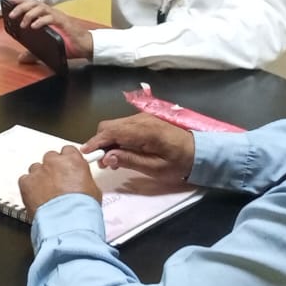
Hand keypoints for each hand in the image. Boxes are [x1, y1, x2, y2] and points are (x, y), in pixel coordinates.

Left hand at [4, 0, 93, 60]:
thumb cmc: (69, 43)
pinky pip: (52, 18)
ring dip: (30, 14)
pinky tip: (34, 26)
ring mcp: (59, 17)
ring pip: (42, 8)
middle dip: (21, 7)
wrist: (86, 46)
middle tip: (11, 14)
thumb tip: (21, 58)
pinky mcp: (65, 23)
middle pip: (35, 3)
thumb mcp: (46, 48)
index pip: (32, 4)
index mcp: (47, 15)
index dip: (21, 0)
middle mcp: (52, 13)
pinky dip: (41, 21)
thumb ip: (33, 52)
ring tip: (22, 23)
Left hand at [19, 147, 100, 213]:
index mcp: (73, 160)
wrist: (67, 223)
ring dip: (40, 178)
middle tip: (57, 183)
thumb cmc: (81, 210)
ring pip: (36, 168)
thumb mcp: (93, 190)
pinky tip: (36, 197)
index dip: (67, 161)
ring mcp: (38, 171)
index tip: (67, 169)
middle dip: (53, 169)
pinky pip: (25, 180)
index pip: (68, 151)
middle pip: (50, 158)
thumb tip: (80, 182)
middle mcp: (54, 162)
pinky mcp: (26, 182)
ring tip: (46, 194)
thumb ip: (83, 179)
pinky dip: (29, 187)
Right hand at [81, 114, 195, 182]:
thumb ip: (130, 160)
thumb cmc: (179, 163)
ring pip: (114, 125)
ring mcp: (142, 117)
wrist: (200, 151)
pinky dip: (117, 137)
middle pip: (109, 126)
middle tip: (103, 161)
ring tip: (113, 159)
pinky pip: (123, 126)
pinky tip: (122, 150)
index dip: (96, 142)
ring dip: (108, 140)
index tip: (85, 154)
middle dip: (100, 142)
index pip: (111, 132)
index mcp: (144, 131)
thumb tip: (107, 157)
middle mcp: (141, 119)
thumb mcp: (155, 168)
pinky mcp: (144, 120)